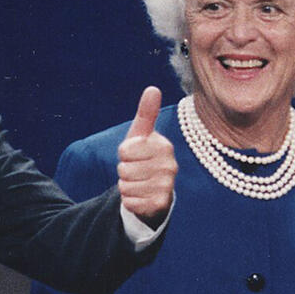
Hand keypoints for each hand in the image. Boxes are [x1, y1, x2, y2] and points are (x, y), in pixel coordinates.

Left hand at [116, 86, 176, 228]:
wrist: (154, 191)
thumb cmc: (143, 158)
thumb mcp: (141, 135)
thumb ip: (146, 113)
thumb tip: (153, 89)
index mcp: (164, 146)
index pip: (125, 150)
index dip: (124, 154)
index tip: (135, 155)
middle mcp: (170, 166)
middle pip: (124, 169)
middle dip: (124, 171)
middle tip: (136, 171)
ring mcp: (167, 186)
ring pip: (126, 186)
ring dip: (126, 186)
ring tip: (139, 183)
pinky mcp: (161, 204)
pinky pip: (130, 201)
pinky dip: (130, 201)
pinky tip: (141, 197)